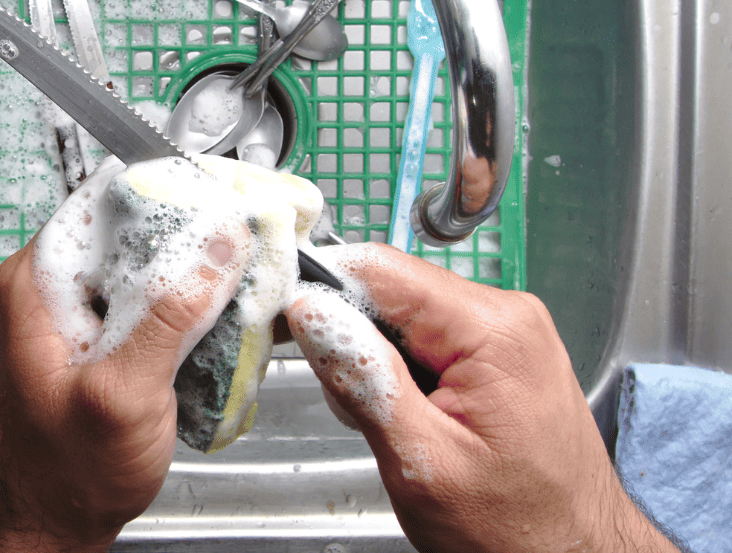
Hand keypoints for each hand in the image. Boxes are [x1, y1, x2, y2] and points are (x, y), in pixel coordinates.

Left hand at [0, 218, 249, 551]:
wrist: (62, 521)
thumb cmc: (72, 472)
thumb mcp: (124, 392)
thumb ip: (169, 316)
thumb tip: (218, 243)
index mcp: (34, 283)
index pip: (100, 203)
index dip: (164, 195)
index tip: (220, 195)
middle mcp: (49, 286)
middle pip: (127, 229)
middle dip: (188, 230)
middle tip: (247, 232)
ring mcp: (75, 310)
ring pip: (142, 261)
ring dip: (192, 266)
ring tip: (243, 267)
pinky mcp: (101, 334)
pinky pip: (147, 295)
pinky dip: (185, 299)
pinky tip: (220, 307)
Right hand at [286, 243, 679, 552]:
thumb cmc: (518, 530)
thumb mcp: (422, 462)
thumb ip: (365, 380)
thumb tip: (311, 314)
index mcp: (492, 329)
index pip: (380, 269)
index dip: (319, 288)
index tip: (279, 320)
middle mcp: (506, 315)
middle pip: (390, 289)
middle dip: (348, 335)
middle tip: (342, 398)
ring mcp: (507, 331)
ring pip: (403, 314)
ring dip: (374, 359)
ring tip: (387, 421)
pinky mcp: (501, 352)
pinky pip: (428, 337)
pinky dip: (401, 370)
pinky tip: (408, 415)